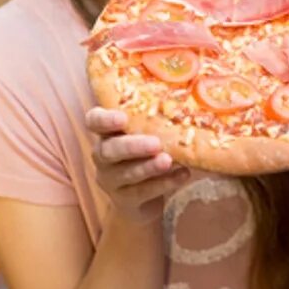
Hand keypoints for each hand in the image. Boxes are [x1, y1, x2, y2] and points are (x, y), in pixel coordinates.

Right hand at [86, 107, 189, 224]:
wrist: (143, 195)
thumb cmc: (148, 150)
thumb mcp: (149, 131)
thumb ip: (157, 116)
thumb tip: (193, 88)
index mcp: (107, 132)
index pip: (94, 121)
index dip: (105, 120)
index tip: (122, 118)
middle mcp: (102, 155)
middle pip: (109, 150)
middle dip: (132, 146)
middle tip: (156, 143)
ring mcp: (110, 179)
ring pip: (126, 174)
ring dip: (148, 167)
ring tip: (169, 161)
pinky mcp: (124, 200)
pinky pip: (141, 193)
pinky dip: (163, 184)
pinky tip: (182, 175)